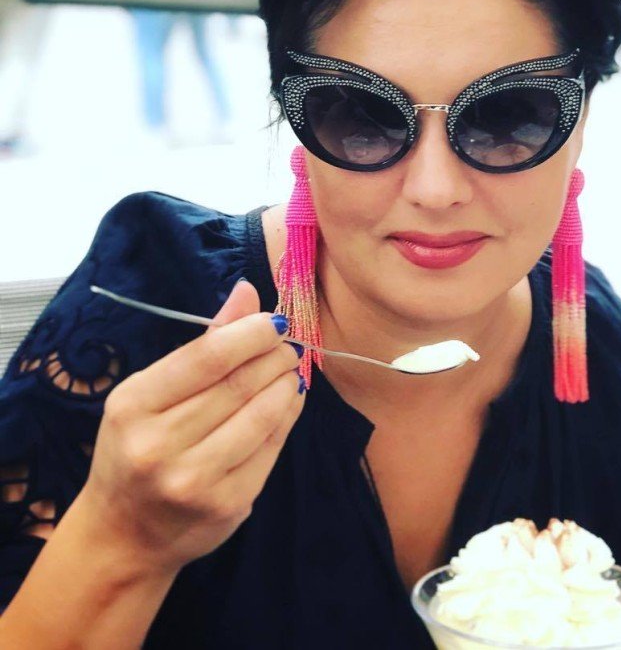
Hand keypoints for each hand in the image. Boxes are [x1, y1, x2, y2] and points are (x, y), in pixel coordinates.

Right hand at [78, 280, 304, 574]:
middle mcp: (158, 445)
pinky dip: (288, 415)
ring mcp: (193, 480)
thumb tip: (247, 291)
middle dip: (276, 356)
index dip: (251, 333)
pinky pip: (272, 446)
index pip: (208, 357)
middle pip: (240, 384)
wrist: (123, 535)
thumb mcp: (150, 392)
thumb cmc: (137, 447)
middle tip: (288, 345)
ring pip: (263, 414)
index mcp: (133, 405)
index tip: (275, 322)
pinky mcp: (227, 505)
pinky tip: (289, 400)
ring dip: (288, 383)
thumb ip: (203, 342)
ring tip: (291, 370)